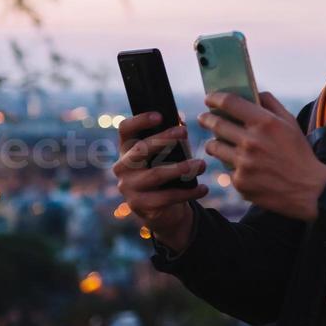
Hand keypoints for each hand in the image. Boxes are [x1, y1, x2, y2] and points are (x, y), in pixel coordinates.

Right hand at [112, 112, 207, 251]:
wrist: (161, 209)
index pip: (125, 129)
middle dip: (164, 138)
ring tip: (202, 164)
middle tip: (185, 131)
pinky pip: (166, 197)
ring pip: (155, 174)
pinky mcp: (139, 205)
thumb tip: (181, 120)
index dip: (140, 120)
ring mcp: (128, 187)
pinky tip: (204, 188)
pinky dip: (188, 192)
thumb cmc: (165, 172)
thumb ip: (170, 138)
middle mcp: (122, 167)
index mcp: (127, 149)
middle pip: (140, 149)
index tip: (160, 115)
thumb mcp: (165, 154)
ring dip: (182, 168)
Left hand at [199, 90, 325, 221]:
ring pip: (214, 147)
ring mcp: (243, 163)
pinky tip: (241, 167)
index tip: (209, 98)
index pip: (230, 102)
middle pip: (216, 124)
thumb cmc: (300, 153)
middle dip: (206, 119)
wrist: (309, 189)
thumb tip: (253, 92)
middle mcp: (251, 141)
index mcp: (265, 122)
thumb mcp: (291, 123)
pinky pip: (226, 169)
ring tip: (216, 143)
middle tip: (203, 118)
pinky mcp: (240, 182)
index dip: (215, 98)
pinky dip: (231, 166)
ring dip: (213, 143)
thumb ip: (271, 104)